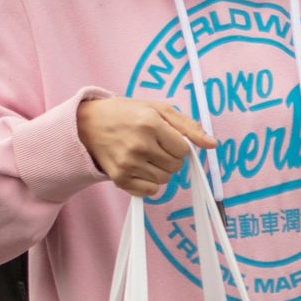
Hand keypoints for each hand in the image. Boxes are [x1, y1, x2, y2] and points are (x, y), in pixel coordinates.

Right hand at [78, 97, 217, 198]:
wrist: (87, 124)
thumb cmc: (126, 114)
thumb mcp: (157, 109)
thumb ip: (188, 126)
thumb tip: (213, 144)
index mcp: (150, 123)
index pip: (183, 149)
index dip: (179, 145)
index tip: (166, 139)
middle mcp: (139, 145)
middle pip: (175, 166)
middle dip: (170, 158)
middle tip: (154, 146)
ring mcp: (128, 164)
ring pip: (164, 180)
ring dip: (160, 170)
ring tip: (144, 155)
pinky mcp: (120, 178)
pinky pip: (150, 191)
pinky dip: (148, 183)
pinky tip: (138, 168)